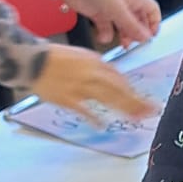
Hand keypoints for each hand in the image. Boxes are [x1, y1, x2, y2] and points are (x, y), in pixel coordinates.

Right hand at [33, 45, 156, 122]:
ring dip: (124, 109)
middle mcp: (91, 74)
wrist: (31, 60)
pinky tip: (102, 125)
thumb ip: (98, 68)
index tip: (143, 100)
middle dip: (136, 101)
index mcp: (95, 62)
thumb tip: (113, 81)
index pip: (119, 78)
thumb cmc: (55, 57)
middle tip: (151, 111)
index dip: (132, 91)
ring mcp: (80, 87)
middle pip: (119, 90)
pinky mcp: (67, 98)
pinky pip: (84, 110)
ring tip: (138, 118)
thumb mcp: (81, 56)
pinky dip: (93, 117)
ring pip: (107, 99)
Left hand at [62, 0, 159, 48]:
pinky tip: (103, 37)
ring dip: (123, 36)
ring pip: (122, 26)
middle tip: (135, 43)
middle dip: (137, 33)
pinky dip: (105, 34)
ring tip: (122, 44)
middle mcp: (125, 3)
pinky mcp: (98, 13)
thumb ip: (132, 25)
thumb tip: (145, 37)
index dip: (154, 23)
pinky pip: (106, 27)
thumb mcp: (118, 10)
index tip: (151, 36)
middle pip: (138, 21)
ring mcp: (111, 9)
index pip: (152, 10)